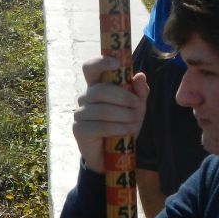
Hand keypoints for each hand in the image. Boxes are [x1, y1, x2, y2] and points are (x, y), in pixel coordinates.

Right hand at [72, 58, 148, 173]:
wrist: (113, 155)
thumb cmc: (123, 125)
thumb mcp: (137, 109)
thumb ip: (139, 93)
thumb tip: (140, 76)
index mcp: (97, 86)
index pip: (91, 68)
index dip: (101, 62)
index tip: (117, 63)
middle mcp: (85, 97)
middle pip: (99, 90)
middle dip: (122, 97)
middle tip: (137, 105)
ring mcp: (80, 113)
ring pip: (101, 110)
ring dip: (123, 115)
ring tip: (135, 122)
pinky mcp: (79, 129)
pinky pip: (99, 126)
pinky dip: (117, 128)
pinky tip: (127, 131)